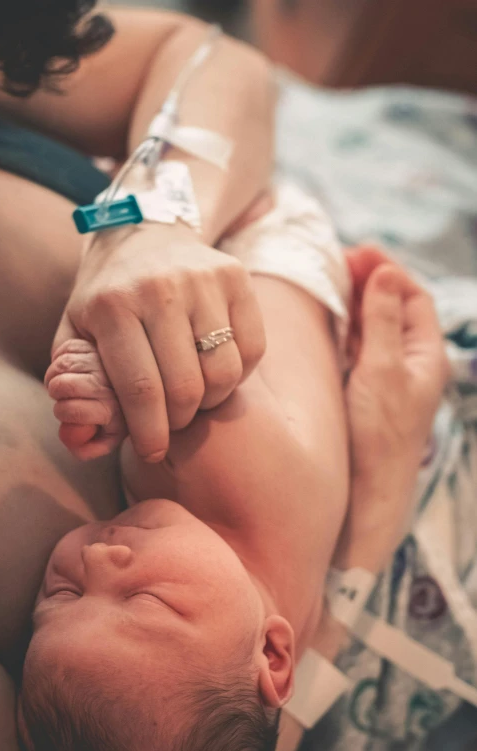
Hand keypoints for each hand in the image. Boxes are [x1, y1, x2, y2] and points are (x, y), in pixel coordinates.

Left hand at [52, 222, 265, 461]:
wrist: (143, 232)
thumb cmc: (106, 296)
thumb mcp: (74, 332)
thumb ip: (76, 384)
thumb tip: (85, 443)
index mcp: (113, 305)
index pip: (140, 389)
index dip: (150, 432)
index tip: (152, 452)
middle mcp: (160, 289)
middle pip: (185, 386)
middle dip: (179, 420)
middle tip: (171, 422)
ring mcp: (203, 280)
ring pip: (224, 372)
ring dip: (211, 400)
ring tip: (193, 397)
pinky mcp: (236, 277)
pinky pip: (253, 349)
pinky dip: (238, 374)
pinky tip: (215, 370)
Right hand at [335, 247, 448, 570]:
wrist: (370, 489)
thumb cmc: (379, 434)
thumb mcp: (382, 370)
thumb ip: (384, 321)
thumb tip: (385, 274)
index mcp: (426, 354)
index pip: (413, 297)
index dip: (388, 271)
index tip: (357, 253)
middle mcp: (412, 362)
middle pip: (396, 308)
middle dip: (371, 282)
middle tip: (341, 262)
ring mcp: (391, 376)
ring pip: (378, 326)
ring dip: (359, 302)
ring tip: (334, 283)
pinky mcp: (371, 389)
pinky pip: (364, 346)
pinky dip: (349, 327)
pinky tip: (332, 321)